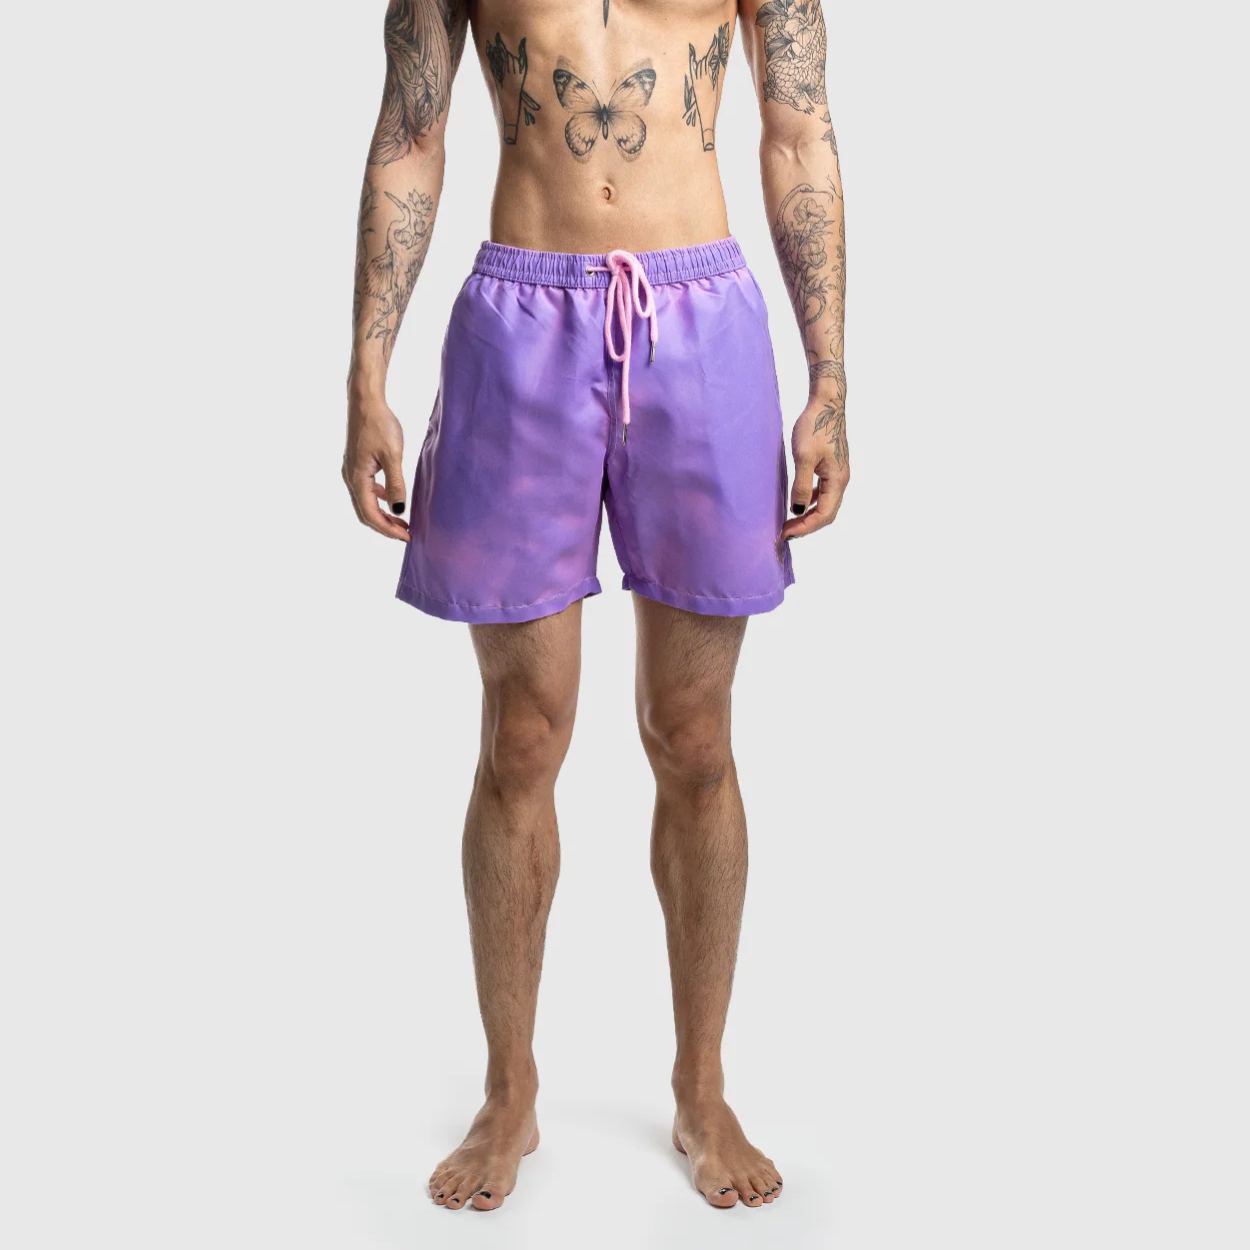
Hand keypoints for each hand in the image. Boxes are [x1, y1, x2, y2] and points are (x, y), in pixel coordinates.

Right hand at [343, 393, 408, 541]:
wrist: (365, 402)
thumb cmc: (379, 424)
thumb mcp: (393, 455)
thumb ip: (396, 484)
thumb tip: (399, 510)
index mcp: (357, 478)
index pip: (370, 514)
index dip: (388, 529)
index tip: (407, 536)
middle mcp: (350, 478)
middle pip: (365, 513)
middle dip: (385, 526)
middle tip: (406, 533)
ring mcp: (352, 471)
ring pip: (365, 502)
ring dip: (383, 514)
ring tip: (403, 521)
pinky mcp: (357, 465)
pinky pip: (366, 490)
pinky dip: (380, 500)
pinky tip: (393, 499)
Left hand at [783, 384, 849, 539]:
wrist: (826, 403)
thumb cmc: (815, 426)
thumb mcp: (803, 456)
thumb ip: (802, 485)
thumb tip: (798, 510)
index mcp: (838, 480)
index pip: (824, 515)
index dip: (805, 528)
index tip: (785, 534)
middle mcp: (842, 480)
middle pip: (827, 514)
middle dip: (806, 526)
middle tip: (784, 533)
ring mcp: (838, 474)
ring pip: (826, 504)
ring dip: (808, 516)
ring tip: (789, 523)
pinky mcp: (832, 467)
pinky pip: (823, 493)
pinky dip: (811, 503)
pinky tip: (799, 504)